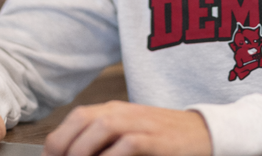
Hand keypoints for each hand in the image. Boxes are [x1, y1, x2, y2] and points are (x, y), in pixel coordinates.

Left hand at [43, 101, 211, 155]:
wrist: (203, 133)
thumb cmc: (163, 138)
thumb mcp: (130, 134)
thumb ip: (104, 142)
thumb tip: (73, 154)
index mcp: (114, 109)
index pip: (76, 117)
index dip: (58, 140)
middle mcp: (123, 112)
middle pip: (83, 119)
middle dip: (63, 145)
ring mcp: (140, 123)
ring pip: (101, 126)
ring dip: (82, 150)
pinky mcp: (155, 139)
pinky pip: (128, 144)